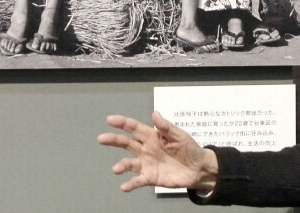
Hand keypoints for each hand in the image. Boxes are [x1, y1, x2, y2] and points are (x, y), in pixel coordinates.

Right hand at [96, 111, 217, 191]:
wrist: (198, 168)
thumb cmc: (189, 148)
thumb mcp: (179, 135)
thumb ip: (166, 127)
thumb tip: (154, 113)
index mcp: (152, 136)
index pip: (135, 128)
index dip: (123, 123)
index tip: (110, 120)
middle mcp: (146, 149)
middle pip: (126, 143)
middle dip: (114, 140)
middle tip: (101, 138)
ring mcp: (147, 163)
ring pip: (129, 163)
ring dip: (122, 165)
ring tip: (116, 168)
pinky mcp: (150, 177)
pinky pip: (138, 180)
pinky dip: (130, 184)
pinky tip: (124, 186)